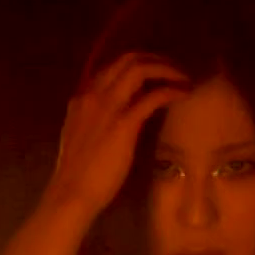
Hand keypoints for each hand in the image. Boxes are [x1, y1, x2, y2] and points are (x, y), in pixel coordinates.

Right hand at [43, 51, 190, 219]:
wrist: (71, 194)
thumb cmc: (77, 174)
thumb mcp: (81, 137)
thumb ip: (96, 120)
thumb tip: (119, 114)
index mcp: (82, 98)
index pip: (112, 67)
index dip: (139, 64)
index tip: (156, 73)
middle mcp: (93, 95)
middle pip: (128, 60)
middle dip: (156, 60)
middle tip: (175, 71)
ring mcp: (107, 107)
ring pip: (140, 69)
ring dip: (167, 69)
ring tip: (183, 79)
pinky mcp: (123, 124)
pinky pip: (153, 96)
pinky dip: (171, 91)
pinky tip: (183, 94)